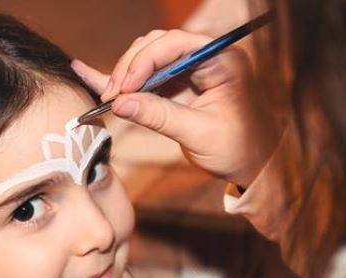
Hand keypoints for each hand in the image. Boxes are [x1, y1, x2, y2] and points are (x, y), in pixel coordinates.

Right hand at [71, 29, 283, 187]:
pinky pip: (148, 76)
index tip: (124, 88)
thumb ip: (159, 116)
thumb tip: (120, 104)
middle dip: (131, 69)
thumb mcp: (199, 134)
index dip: (145, 61)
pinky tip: (90, 73)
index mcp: (223, 60)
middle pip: (158, 46)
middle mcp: (207, 57)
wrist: (255, 164)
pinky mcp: (180, 84)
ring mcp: (192, 69)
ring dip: (126, 76)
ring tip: (109, 97)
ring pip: (149, 58)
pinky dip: (124, 79)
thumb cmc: (239, 148)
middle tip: (112, 96)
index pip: (176, 44)